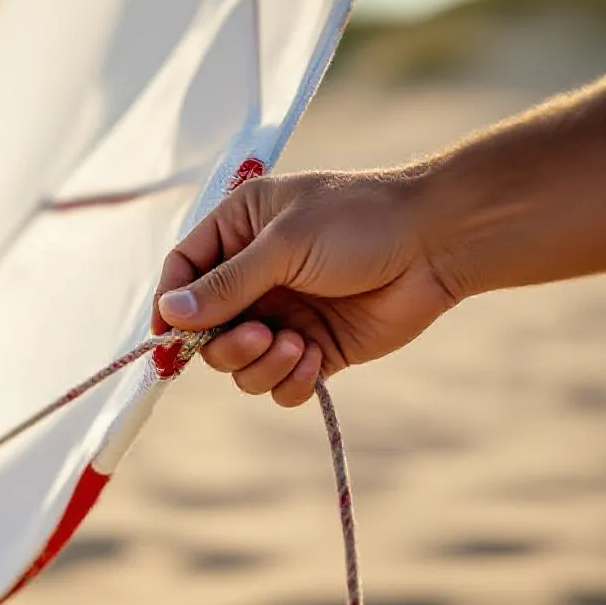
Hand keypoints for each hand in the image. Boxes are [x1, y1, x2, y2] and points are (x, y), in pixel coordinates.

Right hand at [153, 169, 456, 406]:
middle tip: (258, 337)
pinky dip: (291, 381)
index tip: (168, 337)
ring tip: (297, 346)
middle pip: (206, 331)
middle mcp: (254, 277)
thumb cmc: (359, 221)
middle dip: (225, 345)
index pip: (182, 274)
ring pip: (240, 364)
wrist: (437, 243)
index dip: (171, 307)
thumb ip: (226, 284)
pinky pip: (280, 383)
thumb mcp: (283, 245)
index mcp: (238, 233)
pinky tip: (315, 360)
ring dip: (260, 366)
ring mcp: (283, 315)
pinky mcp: (315, 348)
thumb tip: (170, 315)